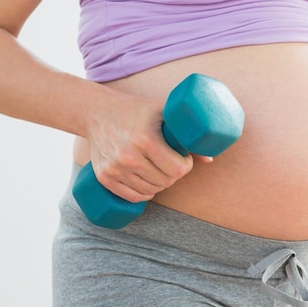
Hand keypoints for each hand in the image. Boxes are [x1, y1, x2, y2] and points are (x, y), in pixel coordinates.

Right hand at [86, 90, 211, 202]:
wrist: (97, 111)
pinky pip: (132, 196)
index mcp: (146, 139)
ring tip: (159, 169)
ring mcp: (115, 168)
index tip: (183, 157)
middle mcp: (128, 156)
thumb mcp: (164, 112)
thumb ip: (188, 132)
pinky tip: (148, 182)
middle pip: (166, 182)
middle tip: (171, 163)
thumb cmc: (137, 110)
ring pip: (151, 191)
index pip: (177, 169)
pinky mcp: (104, 176)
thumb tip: (210, 159)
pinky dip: (144, 193)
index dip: (185, 165)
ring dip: (160, 184)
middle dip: (174, 174)